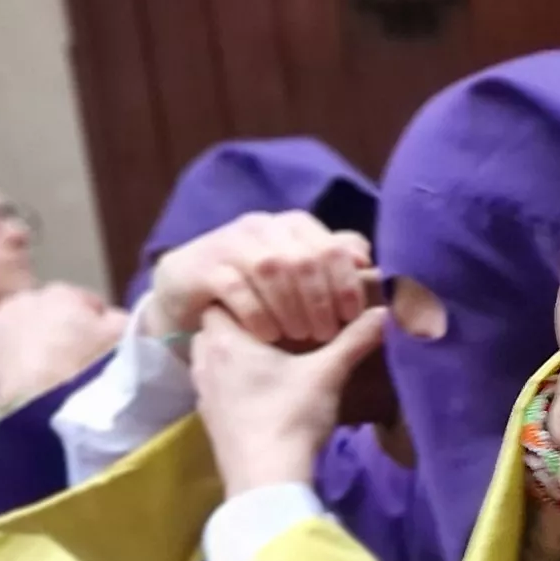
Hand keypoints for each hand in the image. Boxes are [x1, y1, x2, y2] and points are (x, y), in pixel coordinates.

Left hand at [0, 282, 126, 407]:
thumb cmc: (90, 361)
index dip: (97, 322)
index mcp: (63, 292)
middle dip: (59, 327)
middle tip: (74, 356)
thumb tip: (111, 318)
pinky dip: (12, 356)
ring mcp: (0, 319)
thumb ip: (120, 320)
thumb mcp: (125, 336)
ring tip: (47, 368)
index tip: (103, 342)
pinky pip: (3, 346)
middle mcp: (26, 297)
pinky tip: (24, 374)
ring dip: (32, 339)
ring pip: (23, 326)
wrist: (46, 395)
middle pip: (49, 312)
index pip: (85, 302)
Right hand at [137, 212, 373, 346]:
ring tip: (300, 336)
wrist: (189, 287)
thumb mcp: (298, 273)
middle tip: (325, 333)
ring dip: (291, 308)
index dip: (346, 283)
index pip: (332, 248)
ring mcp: (229, 242)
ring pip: (271, 269)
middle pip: (304, 259)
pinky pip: (236, 288)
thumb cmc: (256, 284)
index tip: (352, 316)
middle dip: (320, 301)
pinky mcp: (202, 266)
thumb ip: (333, 262)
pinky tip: (269, 335)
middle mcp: (262, 226)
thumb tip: (370, 263)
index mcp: (292, 225)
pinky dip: (258, 314)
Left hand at [189, 305, 385, 491]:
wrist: (265, 479)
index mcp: (225, 338)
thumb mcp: (328, 373)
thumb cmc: (290, 416)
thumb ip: (355, 339)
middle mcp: (205, 360)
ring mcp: (202, 391)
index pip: (221, 297)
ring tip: (268, 357)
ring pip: (212, 356)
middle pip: (213, 326)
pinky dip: (232, 380)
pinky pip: (215, 384)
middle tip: (276, 326)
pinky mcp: (209, 418)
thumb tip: (386, 312)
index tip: (275, 301)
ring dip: (234, 352)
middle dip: (241, 323)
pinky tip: (260, 391)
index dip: (245, 295)